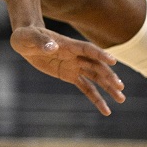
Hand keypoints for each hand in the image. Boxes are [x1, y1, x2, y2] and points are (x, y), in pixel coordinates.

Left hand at [10, 26, 124, 115]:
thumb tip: (52, 47)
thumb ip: (42, 42)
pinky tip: (105, 109)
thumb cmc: (27, 36)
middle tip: (120, 87)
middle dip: (108, 76)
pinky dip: (96, 98)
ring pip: (96, 78)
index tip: (113, 61)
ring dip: (108, 88)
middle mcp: (76, 56)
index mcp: (69, 45)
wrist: (25, 41)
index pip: (88, 49)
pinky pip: (86, 87)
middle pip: (96, 66)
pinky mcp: (69, 75)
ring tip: (121, 99)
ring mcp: (74, 66)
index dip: (100, 54)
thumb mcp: (30, 37)